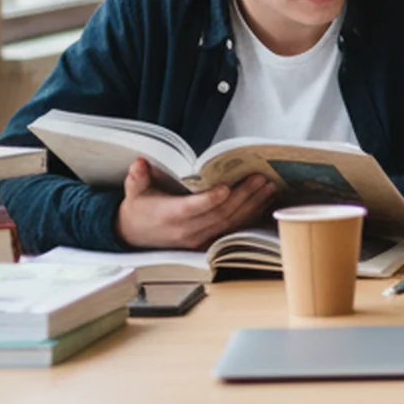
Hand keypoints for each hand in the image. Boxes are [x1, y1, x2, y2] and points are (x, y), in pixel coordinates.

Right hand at [115, 159, 276, 248]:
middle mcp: (186, 230)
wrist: (137, 235)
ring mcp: (199, 238)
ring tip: (268, 187)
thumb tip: (140, 163)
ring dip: (252, 205)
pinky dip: (249, 216)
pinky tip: (264, 202)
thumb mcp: (135, 191)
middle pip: (218, 215)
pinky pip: (232, 229)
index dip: (209, 200)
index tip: (225, 188)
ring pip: (230, 222)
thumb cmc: (140, 208)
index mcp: (168, 216)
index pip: (191, 209)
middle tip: (259, 179)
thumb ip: (138, 177)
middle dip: (242, 197)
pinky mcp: (208, 241)